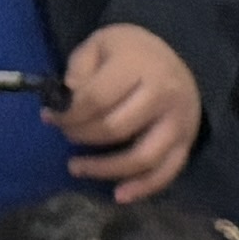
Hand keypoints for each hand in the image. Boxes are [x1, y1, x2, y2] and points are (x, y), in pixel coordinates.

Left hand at [49, 22, 200, 197]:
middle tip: (65, 134)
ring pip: (142, 157)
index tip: (50, 116)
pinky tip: (120, 195)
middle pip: (115, 129)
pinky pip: (167, 172)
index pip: (96, 99)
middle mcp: (164, 95)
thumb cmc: (130, 50)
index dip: (68, 114)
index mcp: (139, 66)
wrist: (176, 53)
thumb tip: (67, 103)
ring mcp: (180, 123)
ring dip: (105, 168)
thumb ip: (79, 70)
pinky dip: (144, 188)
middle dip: (81, 136)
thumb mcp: (99, 44)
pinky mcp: (188, 142)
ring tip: (76, 167)